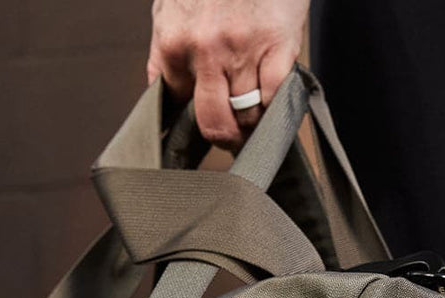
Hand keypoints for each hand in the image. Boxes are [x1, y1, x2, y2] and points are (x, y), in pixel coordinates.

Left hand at [148, 0, 310, 153]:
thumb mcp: (173, 9)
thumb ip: (168, 54)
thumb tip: (167, 96)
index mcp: (173, 44)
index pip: (179, 109)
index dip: (195, 123)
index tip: (206, 127)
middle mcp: (204, 50)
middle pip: (215, 124)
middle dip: (226, 138)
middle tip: (235, 136)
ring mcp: (242, 50)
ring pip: (248, 117)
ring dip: (254, 123)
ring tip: (256, 112)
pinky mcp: (277, 46)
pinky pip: (276, 100)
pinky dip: (277, 106)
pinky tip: (273, 95)